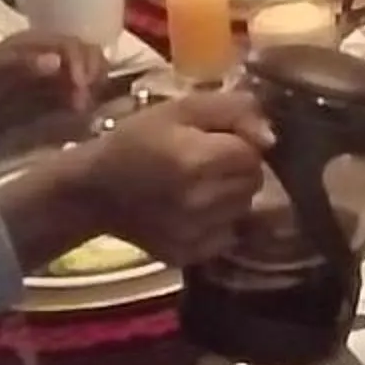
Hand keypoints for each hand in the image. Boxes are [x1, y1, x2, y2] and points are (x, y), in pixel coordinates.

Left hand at [0, 31, 105, 131]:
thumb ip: (20, 65)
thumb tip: (55, 61)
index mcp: (35, 40)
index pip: (72, 43)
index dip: (81, 63)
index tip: (80, 86)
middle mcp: (50, 50)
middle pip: (88, 53)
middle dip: (91, 74)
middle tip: (83, 101)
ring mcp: (55, 69)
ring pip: (89, 69)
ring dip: (93, 86)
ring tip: (83, 107)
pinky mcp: (55, 88)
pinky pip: (81, 87)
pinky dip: (87, 96)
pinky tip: (80, 111)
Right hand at [70, 90, 275, 268]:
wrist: (93, 191)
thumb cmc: (137, 140)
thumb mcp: (180, 109)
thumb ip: (233, 110)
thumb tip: (271, 138)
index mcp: (198, 160)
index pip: (253, 154)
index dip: (238, 143)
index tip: (215, 141)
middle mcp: (201, 202)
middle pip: (252, 183)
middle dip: (237, 169)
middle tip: (206, 162)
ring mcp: (195, 234)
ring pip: (242, 209)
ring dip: (230, 196)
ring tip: (198, 186)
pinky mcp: (189, 255)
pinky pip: (226, 236)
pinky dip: (217, 223)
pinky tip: (191, 210)